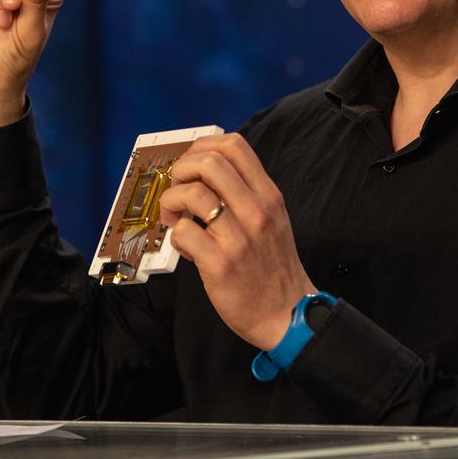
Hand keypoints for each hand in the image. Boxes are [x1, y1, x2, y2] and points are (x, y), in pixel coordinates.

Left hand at [159, 134, 316, 350]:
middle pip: (209, 162)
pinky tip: (185, 245)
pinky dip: (175, 235)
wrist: (286, 312)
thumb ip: (246, 193)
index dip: (203, 146)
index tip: (192, 163)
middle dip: (182, 169)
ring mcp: (238, 237)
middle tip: (177, 188)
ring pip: (191, 194)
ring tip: (174, 217)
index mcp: (268, 195)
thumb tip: (205, 170)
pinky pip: (183, 232)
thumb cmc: (273, 266)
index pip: (234, 146)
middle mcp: (256, 211)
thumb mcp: (273, 218)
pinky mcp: (220, 264)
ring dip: (171, 202)